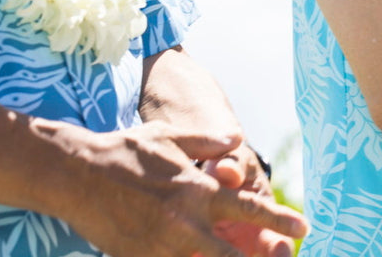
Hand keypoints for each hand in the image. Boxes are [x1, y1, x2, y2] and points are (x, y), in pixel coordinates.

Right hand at [53, 122, 306, 256]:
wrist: (77, 174)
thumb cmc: (127, 151)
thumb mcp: (172, 137)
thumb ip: (207, 141)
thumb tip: (236, 140)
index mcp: (198, 190)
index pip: (248, 208)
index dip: (278, 220)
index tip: (304, 227)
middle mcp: (184, 222)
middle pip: (231, 255)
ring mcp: (161, 246)